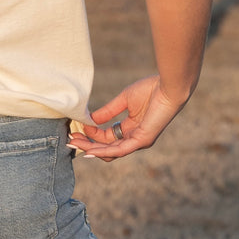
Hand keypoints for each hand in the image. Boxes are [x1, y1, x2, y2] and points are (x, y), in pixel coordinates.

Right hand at [67, 74, 187, 161]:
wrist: (168, 86)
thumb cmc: (151, 89)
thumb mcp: (124, 101)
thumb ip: (108, 111)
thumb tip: (90, 119)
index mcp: (131, 129)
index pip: (107, 137)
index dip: (91, 134)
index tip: (77, 127)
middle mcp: (134, 138)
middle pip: (106, 147)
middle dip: (87, 145)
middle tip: (70, 140)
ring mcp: (139, 141)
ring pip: (111, 152)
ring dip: (91, 149)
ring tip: (75, 143)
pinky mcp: (142, 140)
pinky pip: (120, 150)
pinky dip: (104, 151)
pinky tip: (90, 150)